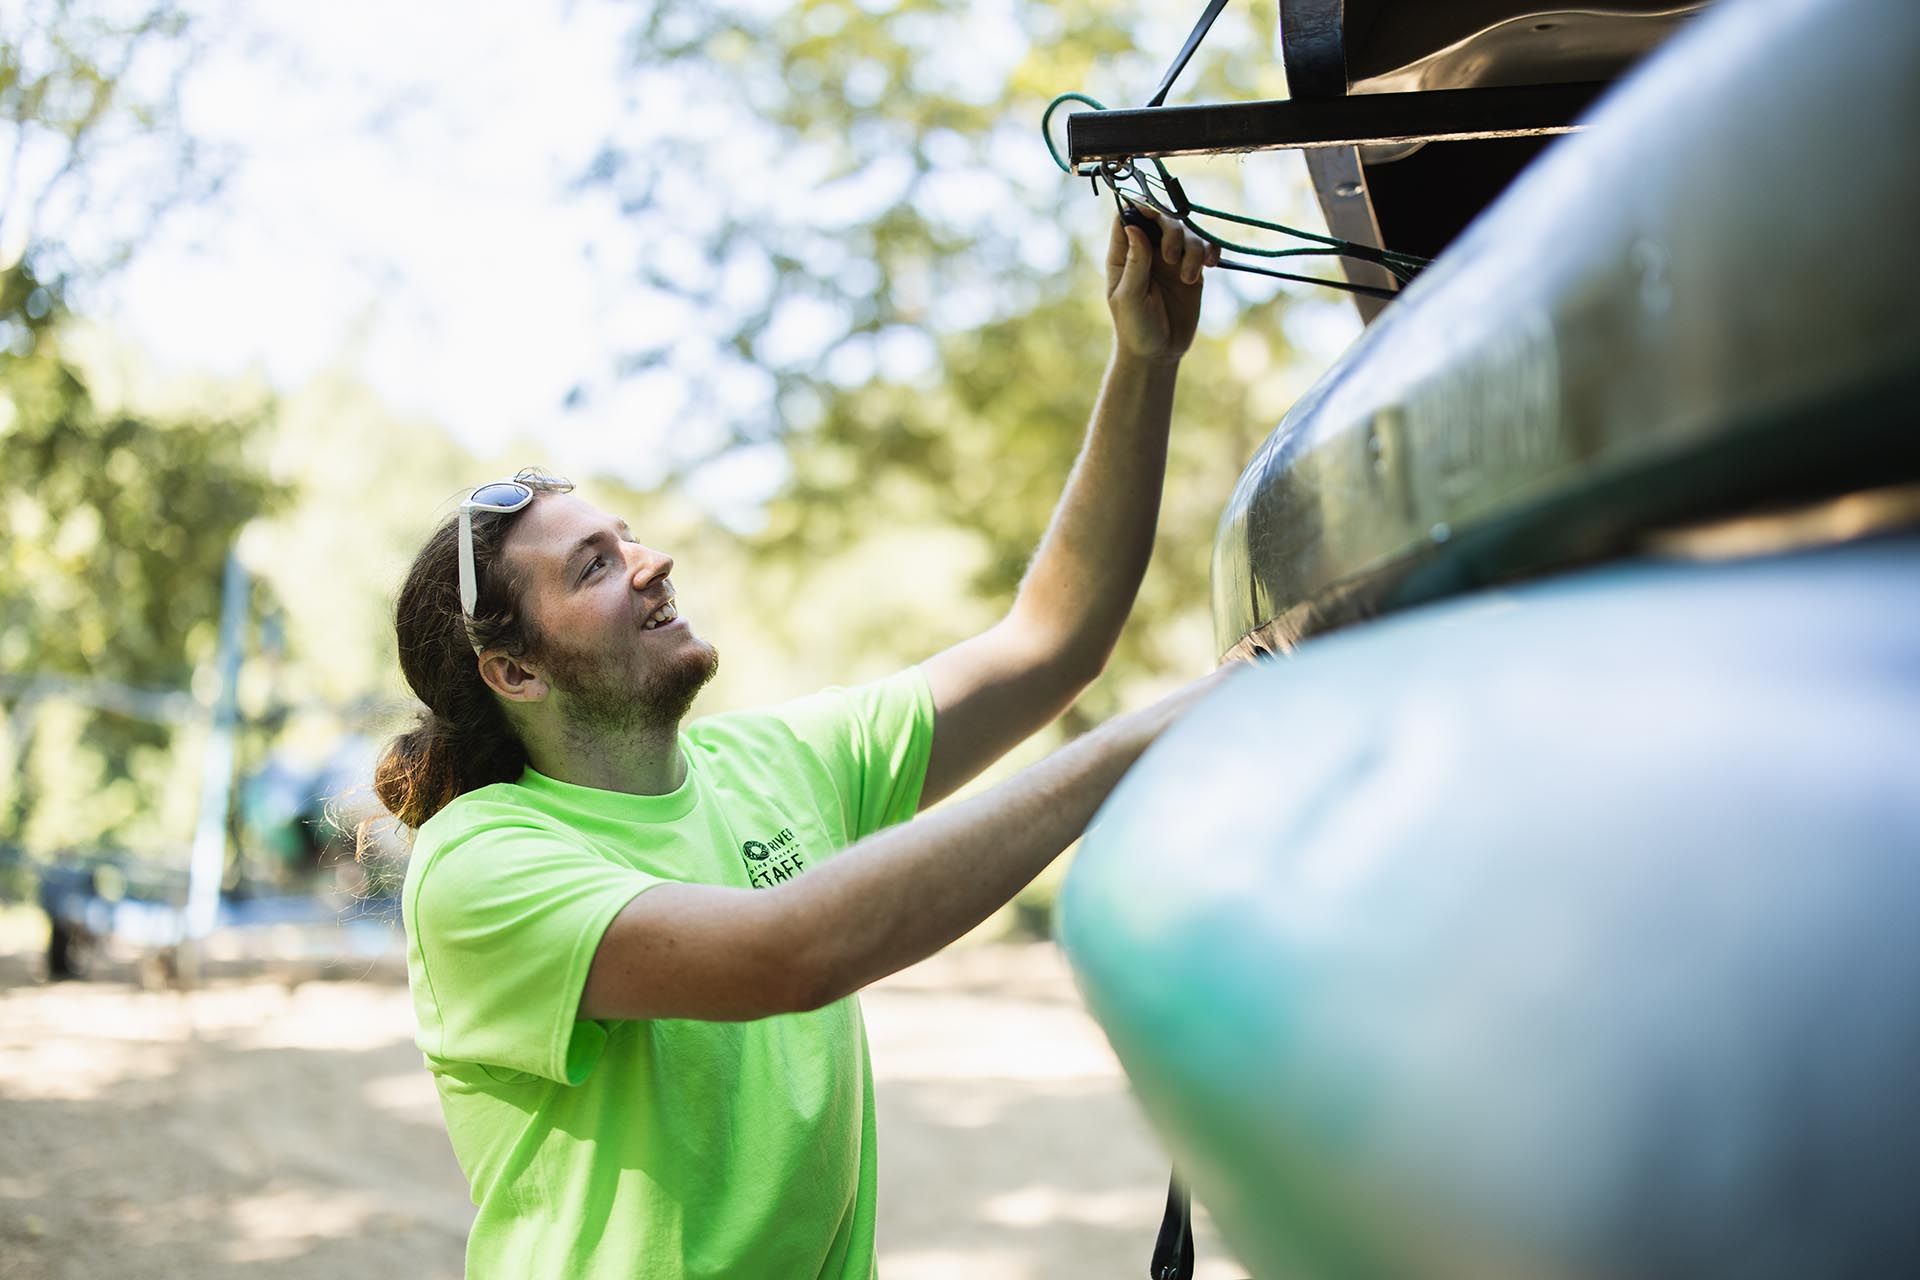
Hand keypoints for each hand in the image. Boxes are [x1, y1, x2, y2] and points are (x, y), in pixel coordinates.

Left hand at [1105, 203, 1218, 363]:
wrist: (1159, 354)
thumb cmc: (1135, 329)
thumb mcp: (1130, 297)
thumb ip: (1134, 263)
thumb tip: (1134, 226)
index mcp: (1124, 255)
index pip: (1127, 217)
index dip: (1138, 207)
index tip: (1151, 213)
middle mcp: (1147, 251)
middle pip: (1162, 218)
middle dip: (1171, 230)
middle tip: (1172, 257)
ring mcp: (1171, 259)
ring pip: (1187, 232)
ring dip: (1192, 249)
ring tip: (1188, 279)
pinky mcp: (1192, 269)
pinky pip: (1205, 247)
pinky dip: (1211, 250)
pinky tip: (1212, 264)